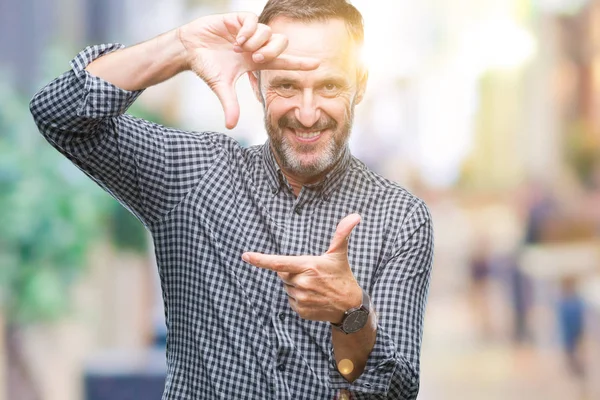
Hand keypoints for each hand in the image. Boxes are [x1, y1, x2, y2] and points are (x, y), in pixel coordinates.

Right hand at [177, 13, 319, 128]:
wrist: (188, 49)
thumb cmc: (206, 66)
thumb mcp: (220, 86)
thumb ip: (230, 104)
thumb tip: (231, 126)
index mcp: (256, 61)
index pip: (283, 61)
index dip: (299, 63)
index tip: (317, 64)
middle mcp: (256, 45)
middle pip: (281, 43)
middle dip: (273, 52)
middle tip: (256, 59)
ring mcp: (248, 31)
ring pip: (268, 32)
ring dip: (256, 43)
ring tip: (239, 48)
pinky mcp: (238, 19)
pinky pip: (254, 21)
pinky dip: (248, 31)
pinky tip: (236, 38)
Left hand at [242, 214, 362, 322]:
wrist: (350, 307)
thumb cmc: (342, 276)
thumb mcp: (339, 254)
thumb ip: (342, 233)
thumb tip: (355, 215)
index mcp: (308, 266)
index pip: (279, 262)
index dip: (260, 259)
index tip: (245, 256)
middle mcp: (303, 282)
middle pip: (283, 274)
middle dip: (293, 272)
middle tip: (311, 274)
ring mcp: (301, 298)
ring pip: (286, 288)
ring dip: (295, 286)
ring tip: (314, 287)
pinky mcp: (300, 311)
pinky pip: (290, 300)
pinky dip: (298, 298)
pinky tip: (313, 297)